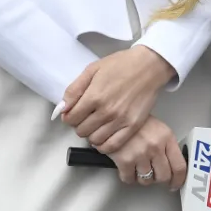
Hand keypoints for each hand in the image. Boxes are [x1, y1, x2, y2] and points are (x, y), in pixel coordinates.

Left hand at [61, 45, 175, 150]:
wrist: (148, 66)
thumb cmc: (121, 65)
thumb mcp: (92, 69)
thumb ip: (74, 89)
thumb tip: (62, 108)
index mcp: (94, 96)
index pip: (71, 119)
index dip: (69, 116)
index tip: (74, 112)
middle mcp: (106, 111)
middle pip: (81, 131)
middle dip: (80, 124)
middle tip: (86, 116)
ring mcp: (120, 121)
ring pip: (95, 140)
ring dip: (91, 134)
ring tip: (96, 124)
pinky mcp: (132, 126)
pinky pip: (112, 146)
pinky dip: (104, 145)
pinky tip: (104, 136)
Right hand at [104, 115, 186, 189]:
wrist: (115, 116)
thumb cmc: (137, 123)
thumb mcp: (159, 129)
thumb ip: (167, 146)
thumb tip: (173, 165)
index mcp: (167, 138)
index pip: (179, 166)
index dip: (178, 180)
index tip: (175, 184)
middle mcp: (155, 146)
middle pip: (163, 176)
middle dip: (159, 179)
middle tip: (155, 175)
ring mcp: (140, 154)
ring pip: (146, 180)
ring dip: (143, 177)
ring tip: (139, 168)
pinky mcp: (125, 160)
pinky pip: (130, 179)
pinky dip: (129, 177)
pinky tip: (128, 168)